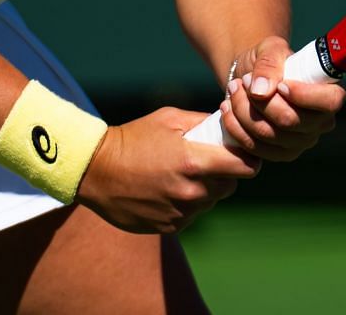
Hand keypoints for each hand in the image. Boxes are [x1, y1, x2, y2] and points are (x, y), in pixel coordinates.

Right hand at [77, 107, 258, 233]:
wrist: (97, 170)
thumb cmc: (134, 138)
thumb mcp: (170, 118)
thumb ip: (204, 122)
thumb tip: (229, 124)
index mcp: (195, 162)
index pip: (246, 167)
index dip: (249, 158)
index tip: (242, 153)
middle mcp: (191, 191)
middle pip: (230, 185)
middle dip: (223, 172)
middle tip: (204, 160)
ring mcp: (181, 212)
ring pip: (210, 201)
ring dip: (204, 189)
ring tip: (179, 174)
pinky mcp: (170, 227)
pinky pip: (192, 215)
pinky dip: (186, 204)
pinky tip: (166, 189)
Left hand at [214, 36, 345, 161]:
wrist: (251, 79)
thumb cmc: (268, 61)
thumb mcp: (269, 49)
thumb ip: (269, 64)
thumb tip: (262, 91)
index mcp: (329, 94)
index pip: (330, 102)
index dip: (304, 95)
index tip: (280, 84)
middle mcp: (320, 123)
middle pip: (290, 121)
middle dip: (260, 100)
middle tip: (244, 80)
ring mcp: (300, 143)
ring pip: (268, 134)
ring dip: (243, 110)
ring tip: (234, 87)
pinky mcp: (278, 154)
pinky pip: (254, 147)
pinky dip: (235, 126)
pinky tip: (227, 107)